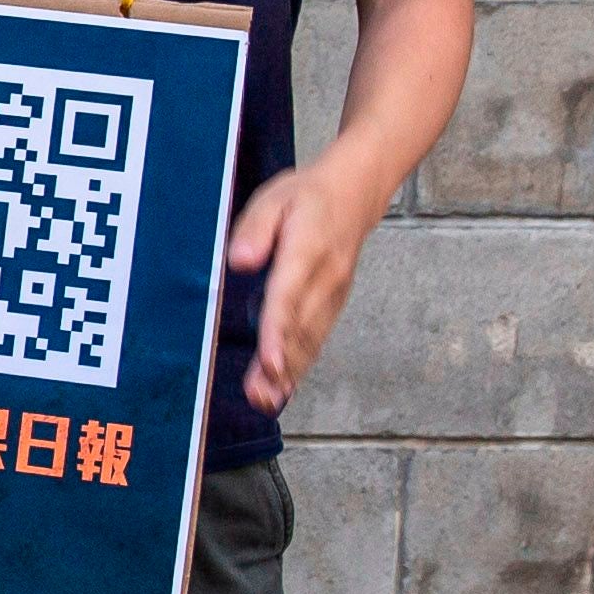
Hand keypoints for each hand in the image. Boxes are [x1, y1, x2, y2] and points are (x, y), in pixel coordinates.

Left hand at [223, 156, 382, 411]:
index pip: (288, 297)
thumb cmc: (307, 196)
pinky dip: (301, 365)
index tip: (269, 362)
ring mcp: (333, 294)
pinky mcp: (333, 303)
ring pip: (310, 339)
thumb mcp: (274, 197)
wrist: (354, 193)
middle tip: (259, 395)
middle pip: (300, 328)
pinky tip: (283, 388)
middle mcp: (326, 278)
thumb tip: (239, 261)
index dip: (277, 332)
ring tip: (265, 400)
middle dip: (280, 365)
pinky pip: (316, 338)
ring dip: (290, 373)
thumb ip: (255, 229)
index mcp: (308, 250)